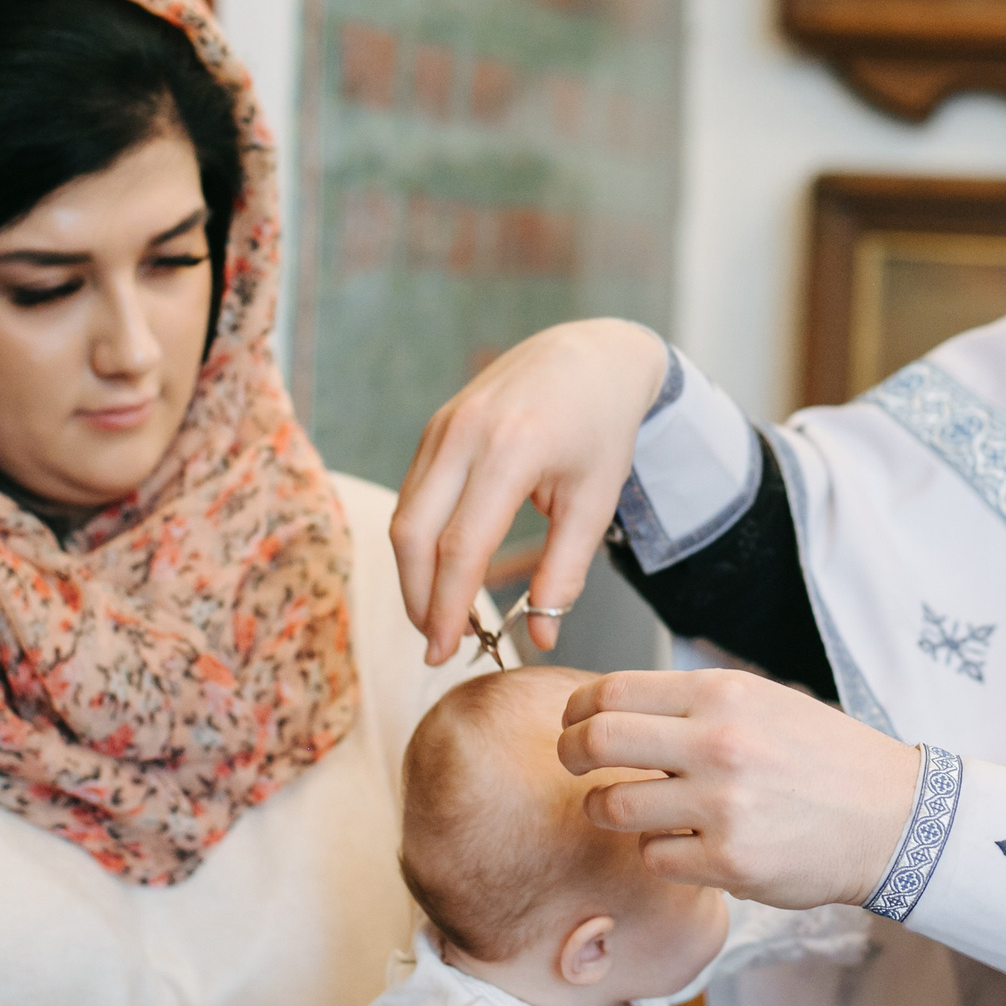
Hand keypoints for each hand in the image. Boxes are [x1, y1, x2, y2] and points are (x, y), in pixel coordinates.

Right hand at [393, 319, 670, 663]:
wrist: (591, 355)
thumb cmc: (601, 428)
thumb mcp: (596, 501)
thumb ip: (565, 572)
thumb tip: (539, 637)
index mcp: (511, 450)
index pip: (461, 546)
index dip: (448, 607)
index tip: (445, 651)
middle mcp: (465, 435)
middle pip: (414, 535)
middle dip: (418, 599)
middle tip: (437, 644)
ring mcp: (442, 427)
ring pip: (404, 516)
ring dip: (413, 574)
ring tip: (440, 616)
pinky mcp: (434, 428)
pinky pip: (413, 494)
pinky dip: (418, 540)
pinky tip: (440, 571)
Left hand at [559, 670, 922, 908]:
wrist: (890, 817)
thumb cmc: (824, 757)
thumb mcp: (763, 702)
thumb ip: (693, 702)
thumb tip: (614, 707)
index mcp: (722, 694)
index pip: (612, 691)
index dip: (576, 709)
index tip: (573, 723)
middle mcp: (718, 743)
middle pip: (596, 742)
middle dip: (569, 754)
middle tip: (572, 764)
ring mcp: (721, 805)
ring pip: (613, 806)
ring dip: (604, 809)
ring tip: (621, 809)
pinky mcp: (728, 861)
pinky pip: (653, 857)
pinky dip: (656, 851)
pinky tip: (681, 844)